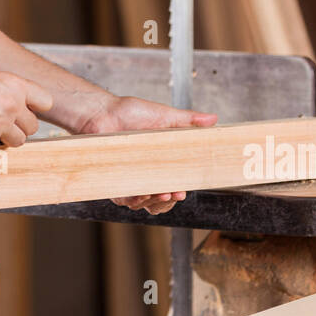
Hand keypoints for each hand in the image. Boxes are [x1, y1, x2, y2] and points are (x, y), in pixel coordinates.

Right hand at [0, 60, 52, 147]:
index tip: (26, 109)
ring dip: (7, 137)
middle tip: (4, 121)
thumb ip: (8, 92)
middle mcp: (12, 105)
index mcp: (16, 85)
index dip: (34, 107)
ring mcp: (0, 124)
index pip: (45, 102)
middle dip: (20, 126)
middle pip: (33, 126)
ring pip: (19, 141)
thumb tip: (19, 108)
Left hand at [75, 94, 218, 215]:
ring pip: (142, 204)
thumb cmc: (129, 112)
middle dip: (167, 202)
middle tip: (174, 193)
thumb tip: (213, 120)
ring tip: (159, 193)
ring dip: (152, 203)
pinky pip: (123, 199)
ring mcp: (128, 178)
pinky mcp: (111, 181)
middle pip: (159, 201)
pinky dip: (132, 200)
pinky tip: (140, 194)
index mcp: (159, 163)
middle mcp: (144, 174)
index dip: (178, 192)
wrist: (102, 111)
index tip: (182, 192)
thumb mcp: (164, 115)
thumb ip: (188, 120)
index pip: (173, 185)